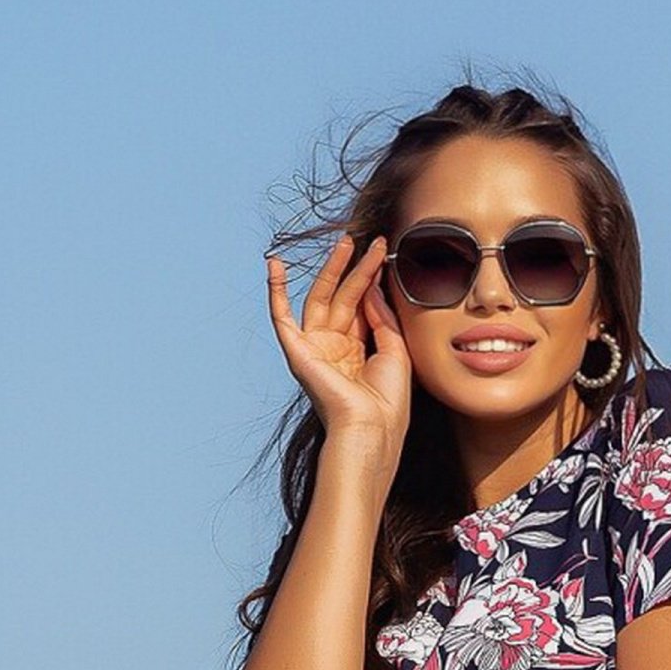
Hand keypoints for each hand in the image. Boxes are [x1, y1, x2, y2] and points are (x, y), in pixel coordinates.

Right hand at [265, 233, 409, 461]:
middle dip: (358, 268)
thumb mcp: (395, 350)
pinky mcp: (298, 352)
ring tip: (347, 241)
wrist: (371, 428)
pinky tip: (275, 266)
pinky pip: (281, 317)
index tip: (385, 254)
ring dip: (332, 269)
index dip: (371, 278)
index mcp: (358, 350)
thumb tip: (371, 284)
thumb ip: (383, 315)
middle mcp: (335, 346)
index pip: (361, 304)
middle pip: (344, 296)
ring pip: (322, 298)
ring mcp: (316, 348)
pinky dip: (275, 292)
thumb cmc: (387, 401)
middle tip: (374, 242)